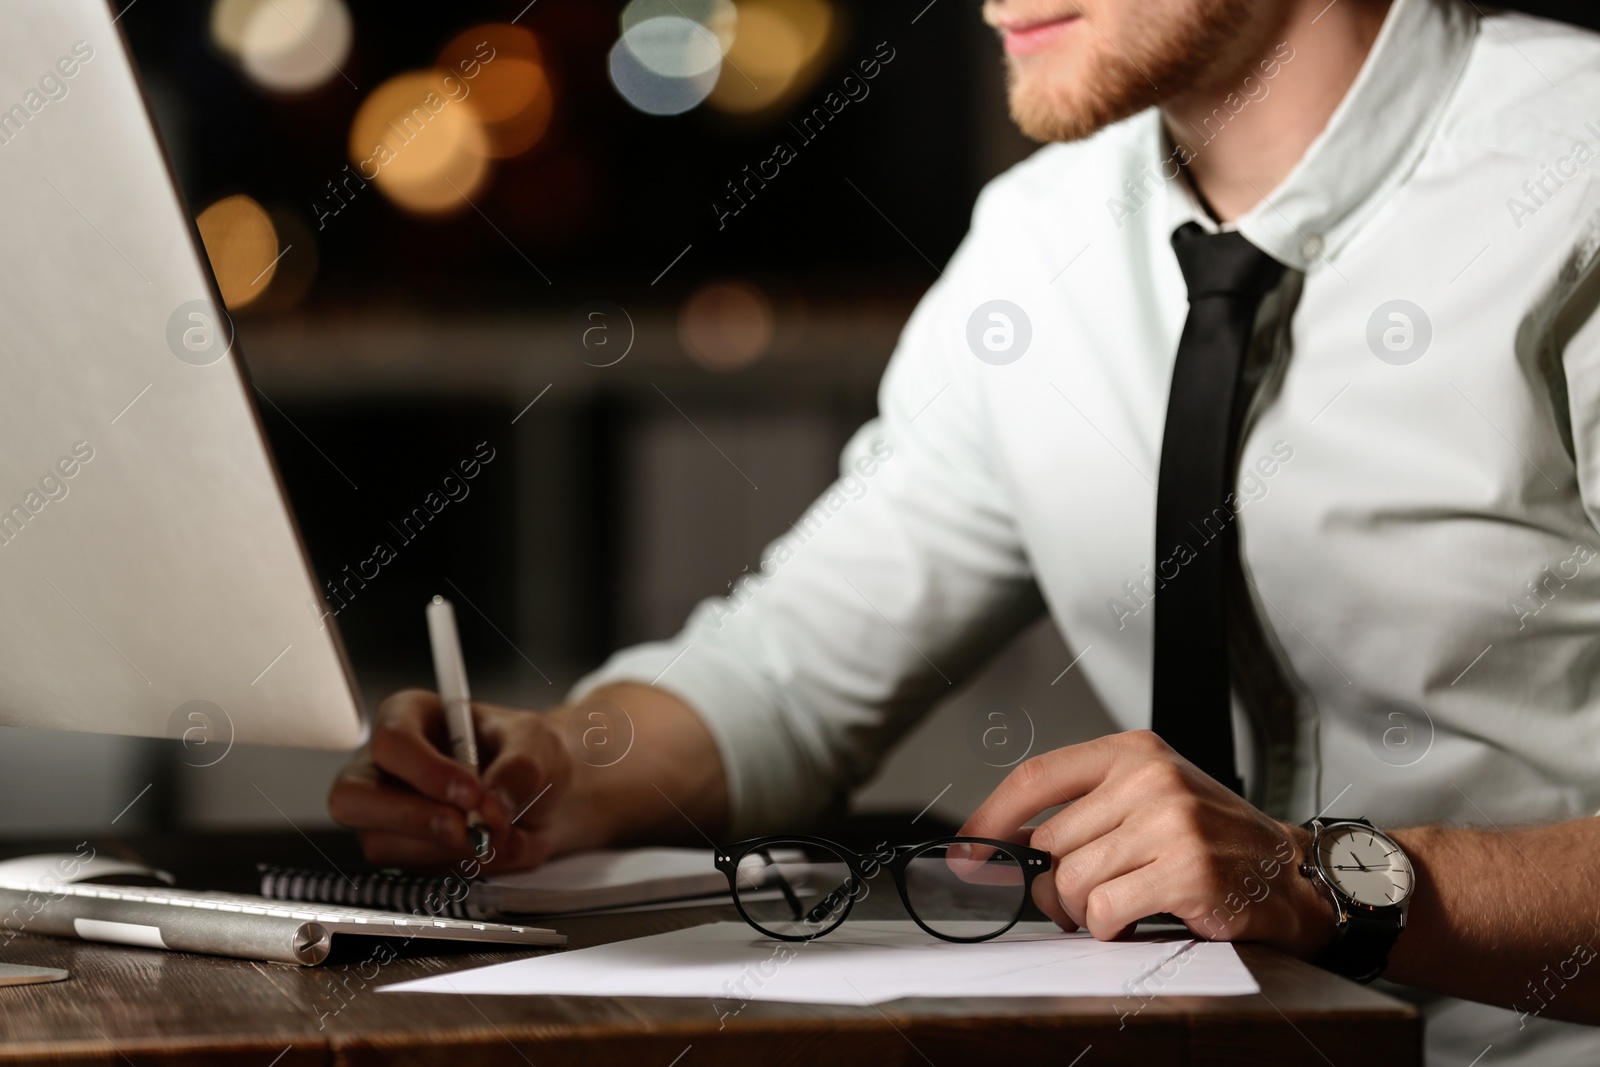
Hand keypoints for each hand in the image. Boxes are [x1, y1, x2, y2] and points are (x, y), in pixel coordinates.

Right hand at [328, 689, 586, 871]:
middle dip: (411, 818)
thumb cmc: (528, 753)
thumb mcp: (535, 742)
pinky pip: (413, 872)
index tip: (470, 792)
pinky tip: (491, 850)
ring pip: (380, 843)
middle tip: (464, 828)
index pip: (391, 740)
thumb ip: (519, 768)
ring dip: (441, 849)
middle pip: (353, 797)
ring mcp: (389, 814)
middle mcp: (386, 766)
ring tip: (494, 837)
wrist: (547, 794)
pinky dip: (458, 868)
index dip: (426, 770)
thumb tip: (494, 805)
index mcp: (409, 717)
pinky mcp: (404, 852)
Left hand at [959, 730, 1335, 955]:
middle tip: (1083, 897)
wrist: (1289, 872)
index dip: (992, 817)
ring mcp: (1171, 822)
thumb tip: (1003, 842)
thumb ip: (1082, 810)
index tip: (968, 848)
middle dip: (1055, 883)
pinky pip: (1106, 911)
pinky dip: (1111, 928)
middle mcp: (1150, 779)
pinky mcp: (1187, 870)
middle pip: (1050, 842)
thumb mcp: (1145, 800)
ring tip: (1120, 905)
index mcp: (1133, 752)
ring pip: (1073, 881)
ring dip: (1085, 910)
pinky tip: (1139, 918)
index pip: (1036, 777)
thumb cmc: (1211, 838)